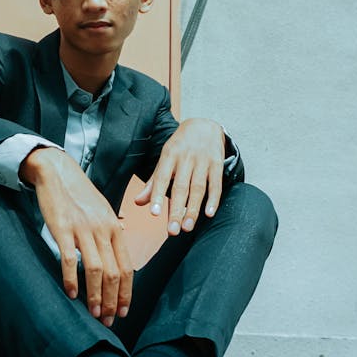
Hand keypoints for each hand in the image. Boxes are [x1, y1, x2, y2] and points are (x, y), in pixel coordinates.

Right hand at [20, 147, 132, 327]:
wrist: (57, 172)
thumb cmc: (80, 194)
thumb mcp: (103, 210)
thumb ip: (113, 228)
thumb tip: (123, 240)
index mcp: (115, 227)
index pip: (127, 267)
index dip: (127, 292)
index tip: (124, 311)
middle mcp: (103, 230)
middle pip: (114, 272)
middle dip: (113, 301)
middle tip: (110, 320)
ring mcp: (83, 230)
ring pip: (95, 269)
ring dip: (96, 296)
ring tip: (95, 314)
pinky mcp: (63, 229)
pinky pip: (70, 259)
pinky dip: (72, 279)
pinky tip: (72, 294)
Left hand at [134, 118, 225, 234]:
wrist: (205, 125)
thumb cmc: (181, 146)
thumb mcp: (165, 159)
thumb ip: (153, 182)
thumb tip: (138, 203)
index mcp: (169, 155)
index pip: (161, 177)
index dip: (156, 195)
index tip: (153, 213)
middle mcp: (186, 158)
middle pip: (180, 187)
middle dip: (176, 210)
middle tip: (172, 230)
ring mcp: (203, 160)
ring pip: (198, 188)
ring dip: (193, 209)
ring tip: (188, 227)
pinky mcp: (217, 163)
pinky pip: (216, 184)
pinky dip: (213, 199)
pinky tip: (209, 214)